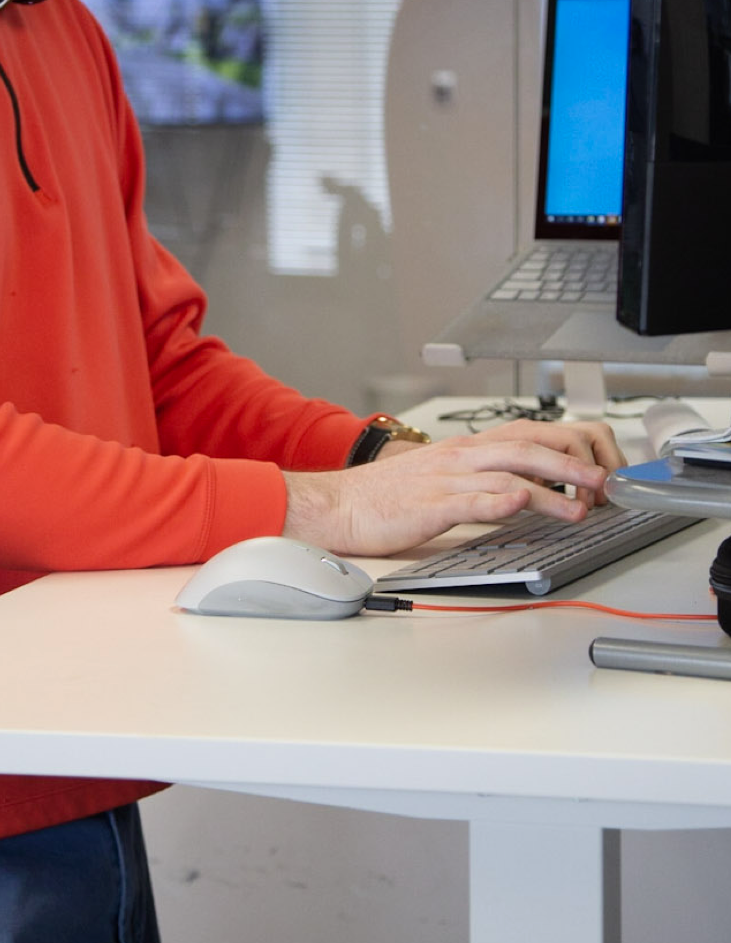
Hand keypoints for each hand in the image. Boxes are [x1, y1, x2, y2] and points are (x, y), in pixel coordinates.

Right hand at [283, 415, 624, 559]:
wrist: (338, 506)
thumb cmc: (388, 496)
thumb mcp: (443, 477)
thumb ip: (482, 477)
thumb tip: (527, 492)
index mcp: (467, 447)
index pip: (530, 433)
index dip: (569, 448)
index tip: (595, 470)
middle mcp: (461, 456)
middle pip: (528, 447)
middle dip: (573, 464)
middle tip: (605, 483)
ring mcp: (446, 480)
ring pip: (508, 475)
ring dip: (551, 492)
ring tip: (581, 509)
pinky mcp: (429, 507)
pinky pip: (470, 501)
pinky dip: (499, 503)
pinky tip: (519, 508)